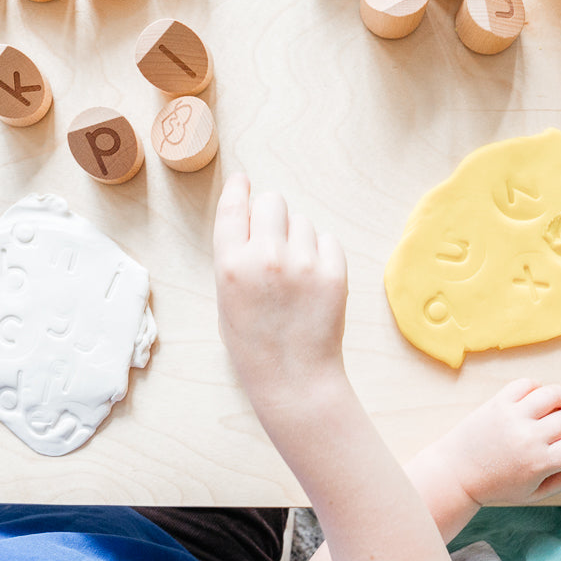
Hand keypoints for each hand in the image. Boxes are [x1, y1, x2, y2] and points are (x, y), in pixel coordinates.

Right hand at [213, 174, 348, 410]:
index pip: (233, 208)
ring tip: (295, 274)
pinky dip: (322, 254)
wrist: (294, 379)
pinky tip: (314, 281)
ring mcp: (303, 264)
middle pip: (272, 202)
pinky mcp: (334, 273)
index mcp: (231, 265)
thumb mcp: (226, 299)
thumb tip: (252, 220)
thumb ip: (236, 257)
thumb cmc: (254, 344)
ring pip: (302, 221)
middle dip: (272, 215)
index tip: (243, 181)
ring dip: (298, 238)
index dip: (238, 189)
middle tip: (273, 239)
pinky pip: (328, 241)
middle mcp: (266, 257)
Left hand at [421, 379, 560, 505]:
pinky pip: (527, 383)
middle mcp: (530, 438)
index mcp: (542, 463)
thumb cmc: (496, 487)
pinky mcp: (498, 402)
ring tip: (554, 409)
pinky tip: (532, 401)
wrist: (457, 474)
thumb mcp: (534, 494)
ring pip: (555, 394)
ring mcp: (513, 417)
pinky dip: (536, 388)